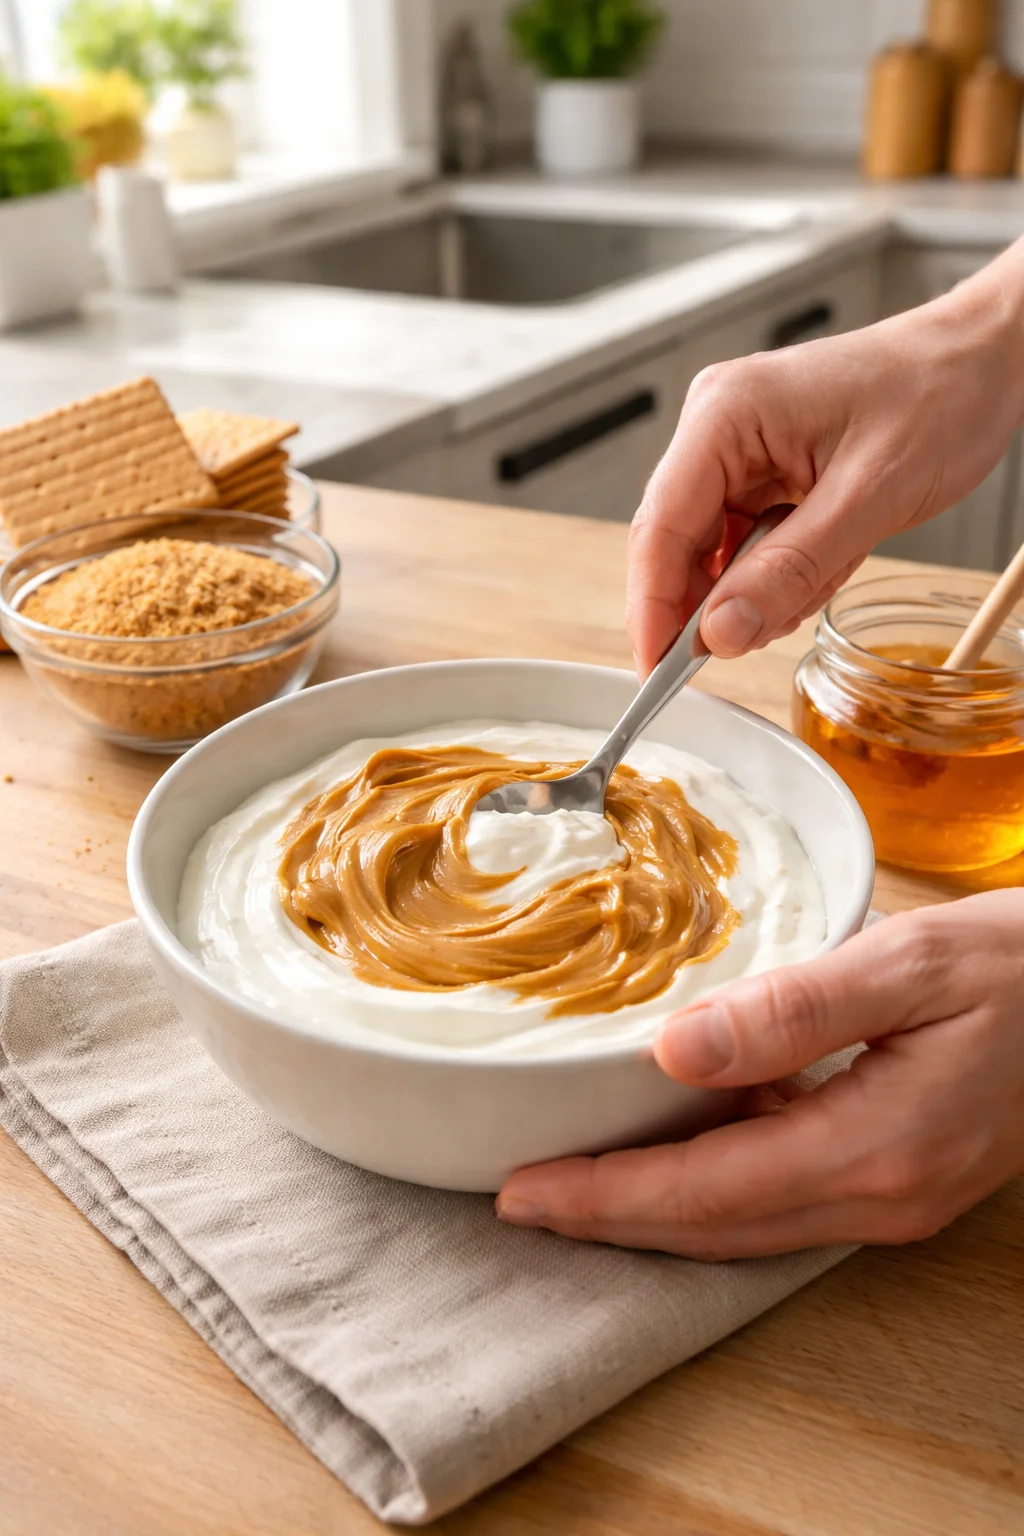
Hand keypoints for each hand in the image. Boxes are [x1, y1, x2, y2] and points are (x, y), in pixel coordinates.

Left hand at [496, 893, 1023, 1258]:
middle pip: (714, 1228)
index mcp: (874, 1147)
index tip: (524, 1190)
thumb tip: (673, 1052)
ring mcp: (894, 1199)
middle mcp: (879, 1196)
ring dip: (653, 1212)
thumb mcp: (908, 963)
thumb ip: (791, 1011)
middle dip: (610, 1219)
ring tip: (573, 1186)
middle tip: (520, 1202)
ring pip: (744, 1225)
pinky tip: (672, 1149)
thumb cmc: (1020, 966)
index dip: (608, 1196)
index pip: (706, 1190)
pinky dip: (710, 1188)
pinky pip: (782, 1200)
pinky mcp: (900, 1178)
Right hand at [627, 240, 1023, 676]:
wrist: (983, 364)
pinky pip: (747, 546)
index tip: (658, 673)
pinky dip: (783, 571)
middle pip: (678, 545)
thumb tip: (720, 632)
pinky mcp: (761, 472)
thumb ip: (789, 570)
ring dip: (763, 586)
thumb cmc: (939, 396)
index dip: (652, 607)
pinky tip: (827, 557)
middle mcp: (718, 429)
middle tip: (758, 634)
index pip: (661, 527)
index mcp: (726, 415)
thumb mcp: (869, 497)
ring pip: (715, 555)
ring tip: (830, 565)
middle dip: (718, 601)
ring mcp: (737, 451)